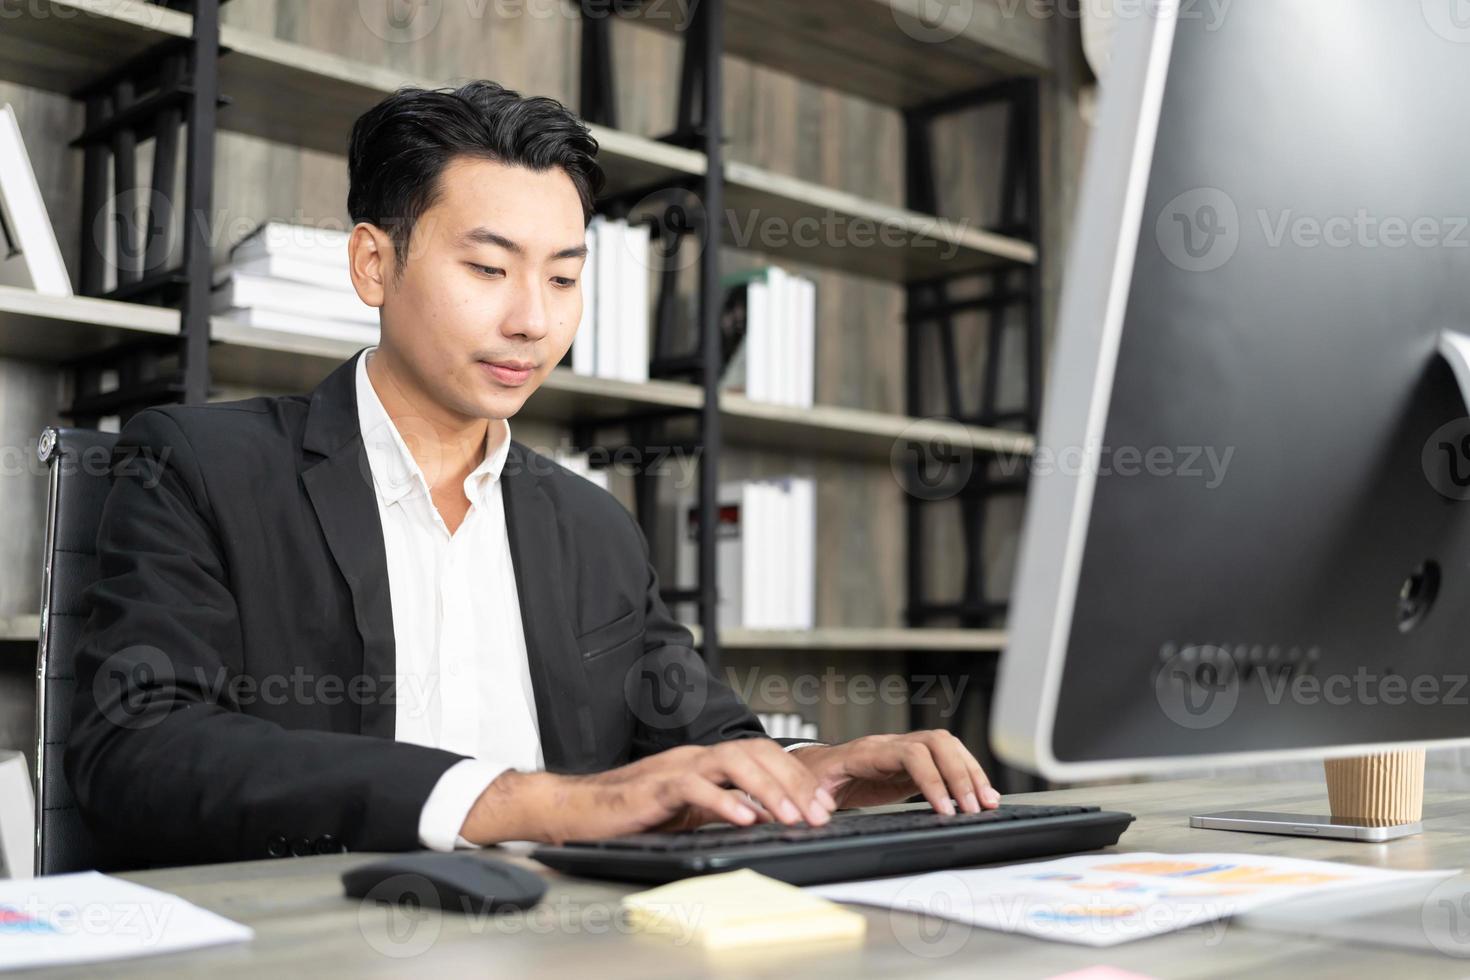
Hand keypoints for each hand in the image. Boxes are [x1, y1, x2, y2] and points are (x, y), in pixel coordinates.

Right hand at [460, 739, 837, 844]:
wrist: (576, 809)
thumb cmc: (629, 811)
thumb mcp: (687, 810)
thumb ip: (722, 807)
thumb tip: (764, 817)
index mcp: (706, 761)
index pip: (762, 755)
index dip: (797, 777)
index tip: (823, 804)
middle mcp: (695, 757)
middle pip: (756, 753)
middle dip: (794, 783)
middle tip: (820, 813)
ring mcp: (675, 768)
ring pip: (732, 763)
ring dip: (767, 790)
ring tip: (792, 816)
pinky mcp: (655, 787)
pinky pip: (694, 788)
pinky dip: (723, 801)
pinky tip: (744, 818)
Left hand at [789, 731, 999, 814]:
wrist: (816, 768)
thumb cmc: (814, 778)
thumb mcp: (811, 790)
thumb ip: (818, 798)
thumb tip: (821, 813)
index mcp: (866, 752)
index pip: (910, 754)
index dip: (932, 779)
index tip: (945, 810)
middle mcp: (890, 745)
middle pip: (937, 743)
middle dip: (960, 775)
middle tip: (974, 808)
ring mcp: (905, 750)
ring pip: (947, 747)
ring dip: (971, 773)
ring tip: (987, 803)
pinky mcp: (914, 764)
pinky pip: (947, 760)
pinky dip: (967, 776)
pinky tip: (979, 796)